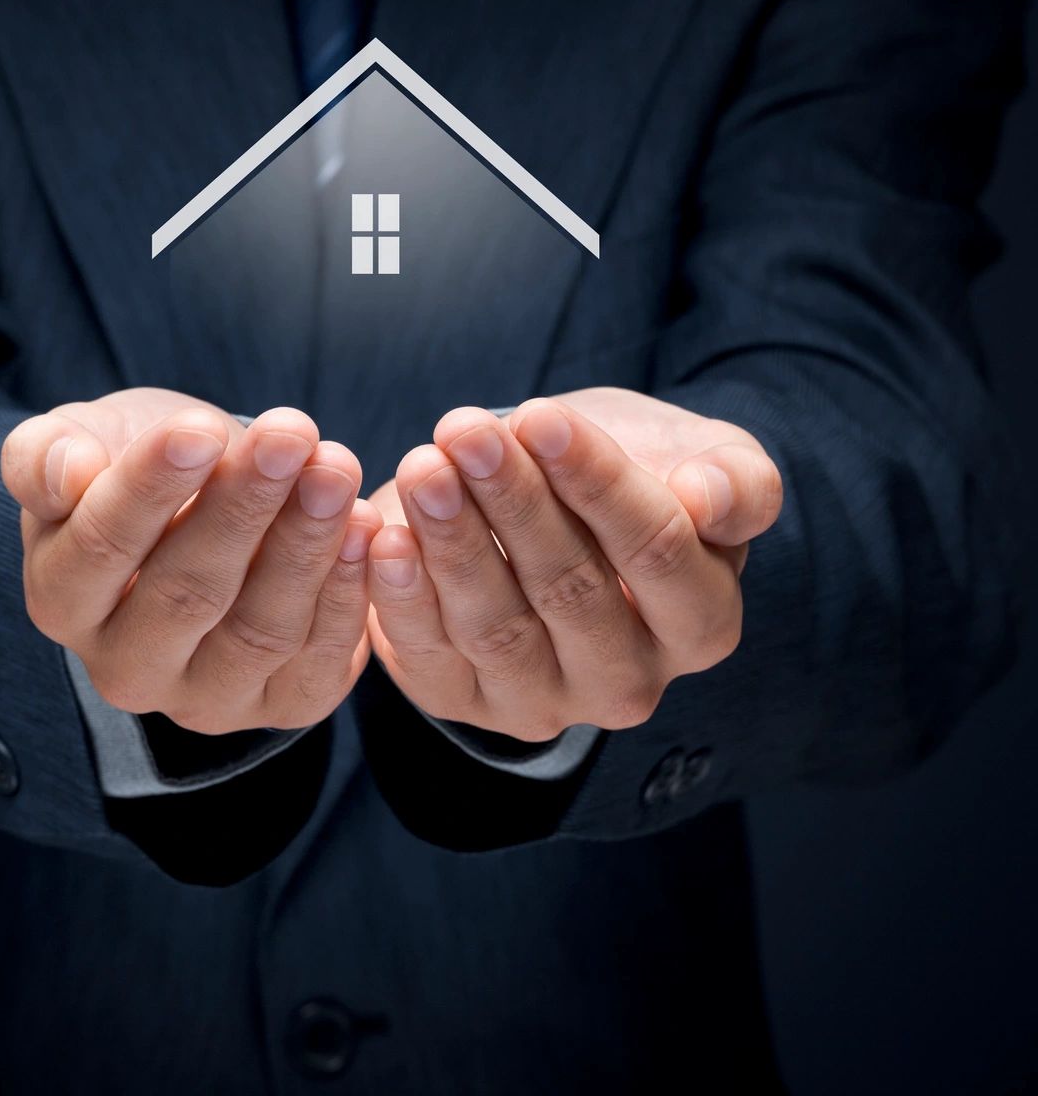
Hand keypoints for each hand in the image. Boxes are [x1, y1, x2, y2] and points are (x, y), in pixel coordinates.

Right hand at [2, 388, 380, 733]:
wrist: (207, 505)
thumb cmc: (136, 464)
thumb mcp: (83, 441)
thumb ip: (47, 455)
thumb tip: (65, 476)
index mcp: (62, 599)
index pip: (101, 546)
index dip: (152, 487)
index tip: (202, 429)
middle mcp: (125, 668)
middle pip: (187, 592)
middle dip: (244, 506)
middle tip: (291, 434)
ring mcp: (205, 698)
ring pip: (259, 628)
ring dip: (305, 544)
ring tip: (335, 467)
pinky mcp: (281, 706)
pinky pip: (318, 659)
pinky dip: (347, 593)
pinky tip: (364, 525)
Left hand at [365, 389, 782, 740]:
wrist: (539, 496)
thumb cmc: (627, 474)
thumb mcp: (698, 457)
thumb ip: (735, 480)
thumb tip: (711, 499)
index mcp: (702, 624)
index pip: (657, 552)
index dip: (597, 482)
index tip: (540, 416)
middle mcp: (630, 682)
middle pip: (571, 590)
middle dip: (513, 501)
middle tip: (464, 431)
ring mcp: (544, 703)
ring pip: (497, 627)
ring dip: (454, 542)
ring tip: (425, 467)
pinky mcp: (464, 702)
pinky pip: (431, 658)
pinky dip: (404, 598)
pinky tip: (384, 537)